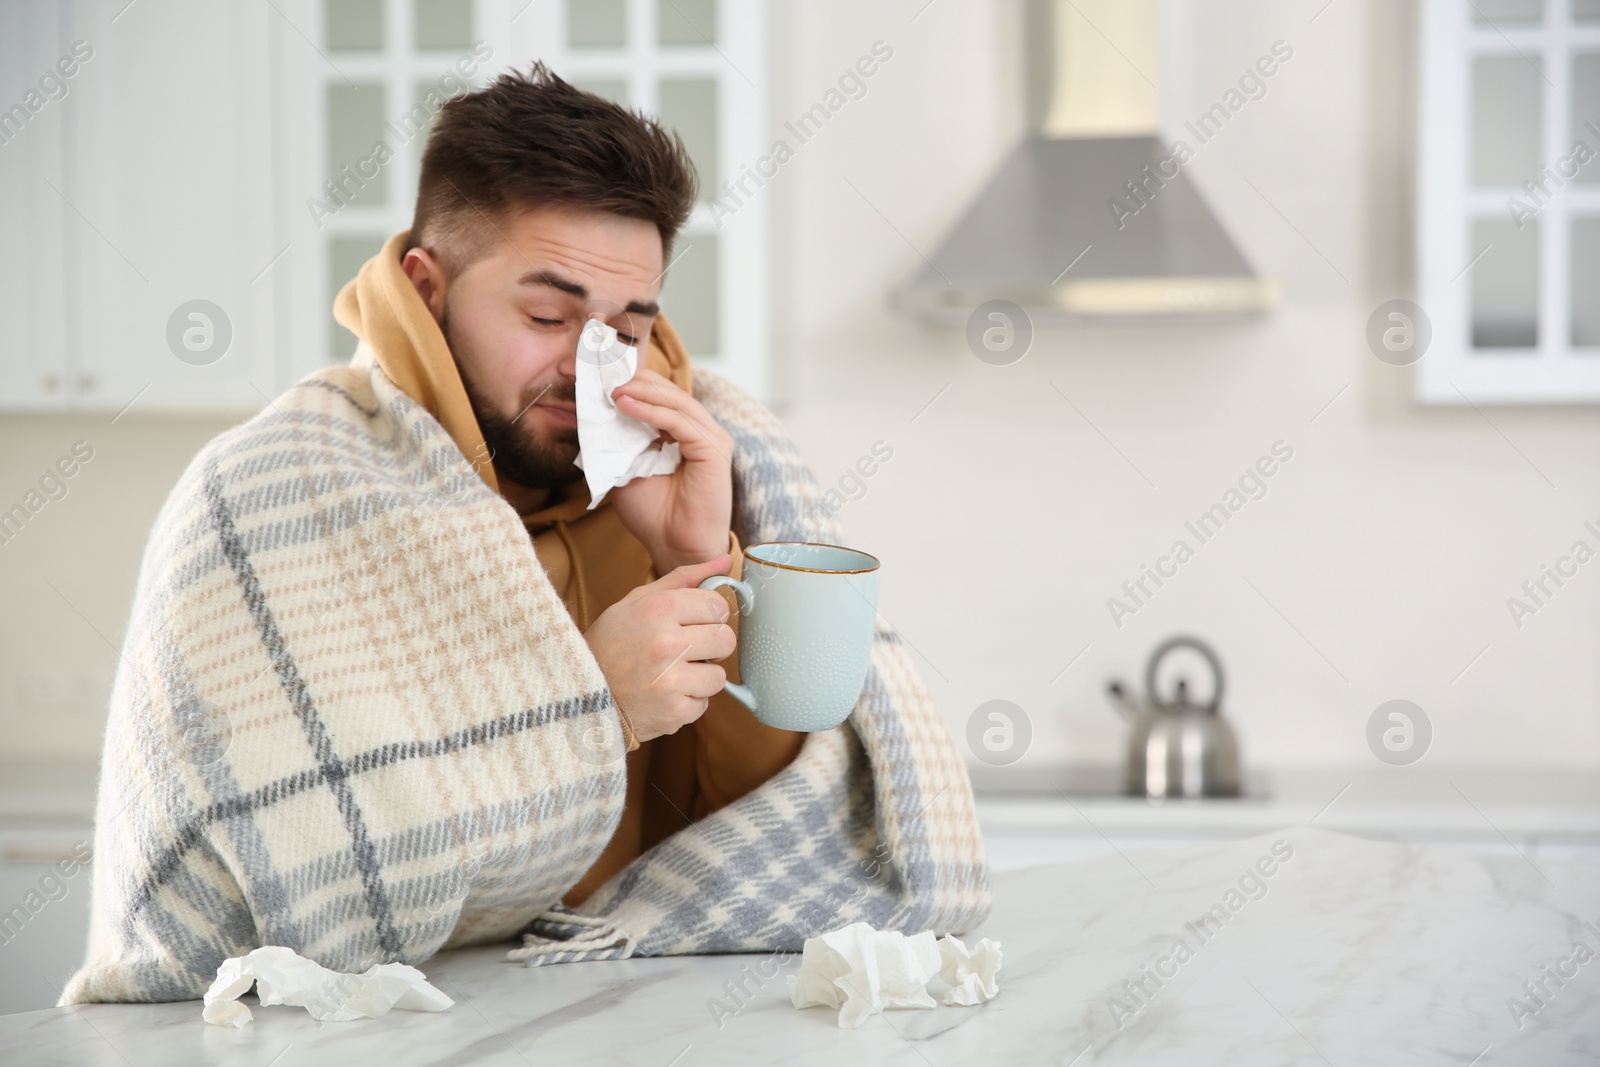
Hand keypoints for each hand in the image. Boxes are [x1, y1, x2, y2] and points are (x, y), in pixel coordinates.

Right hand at [582, 555, 737, 743]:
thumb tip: (725, 561)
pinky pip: (703, 704)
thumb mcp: (636, 602)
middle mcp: (666, 643)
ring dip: (700, 678)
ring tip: (671, 675)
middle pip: (726, 640)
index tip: (693, 623)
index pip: (718, 606)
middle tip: (686, 650)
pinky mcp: (673, 712)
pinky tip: (662, 696)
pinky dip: (687, 703)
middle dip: (711, 646)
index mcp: (658, 609)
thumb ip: (684, 579)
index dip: (709, 616)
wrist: (578, 695)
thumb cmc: (610, 644)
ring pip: (719, 676)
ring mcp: (670, 680)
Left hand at [605, 366, 733, 573]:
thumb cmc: (652, 514)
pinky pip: (680, 421)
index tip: (598, 375)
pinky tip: (624, 405)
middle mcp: (699, 430)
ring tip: (611, 388)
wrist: (672, 546)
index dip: (631, 382)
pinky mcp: (714, 448)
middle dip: (634, 380)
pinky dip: (650, 410)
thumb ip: (616, 440)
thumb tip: (592, 410)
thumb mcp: (624, 467)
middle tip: (602, 374)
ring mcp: (710, 437)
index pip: (659, 395)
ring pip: (675, 400)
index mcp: (682, 432)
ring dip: (640, 391)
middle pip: (668, 391)